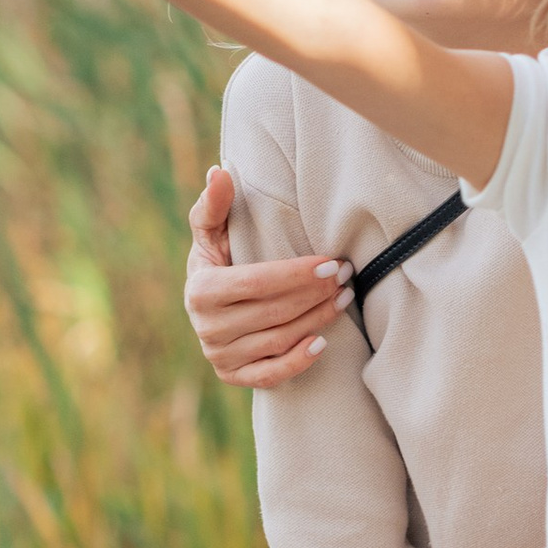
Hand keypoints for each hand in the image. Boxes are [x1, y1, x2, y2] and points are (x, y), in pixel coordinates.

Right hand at [185, 165, 351, 384]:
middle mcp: (207, 328)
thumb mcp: (211, 232)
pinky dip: (298, 361)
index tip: (331, 261)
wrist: (208, 306)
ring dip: (317, 320)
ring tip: (344, 297)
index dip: (296, 274)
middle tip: (346, 274)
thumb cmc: (218, 260)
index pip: (256, 283)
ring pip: (278, 341)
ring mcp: (220, 356)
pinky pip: (269, 375)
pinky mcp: (233, 376)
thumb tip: (220, 172)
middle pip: (273, 313)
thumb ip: (215, 205)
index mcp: (201, 290)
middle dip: (315, 293)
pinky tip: (323, 342)